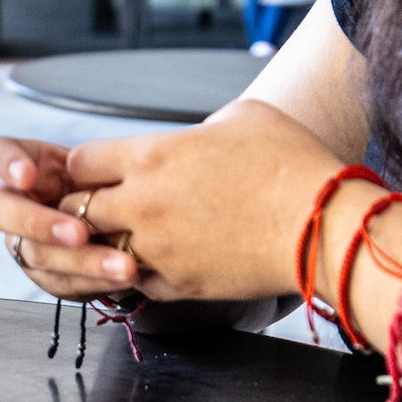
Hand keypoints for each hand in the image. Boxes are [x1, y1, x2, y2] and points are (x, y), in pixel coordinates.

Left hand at [0, 101, 340, 303]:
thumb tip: (198, 137)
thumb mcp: (243, 116)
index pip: (79, 162)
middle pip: (76, 211)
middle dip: (84, 208)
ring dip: (109, 244)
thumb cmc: (292, 163)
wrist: (325, 225)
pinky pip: (138, 283)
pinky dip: (142, 273)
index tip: (100, 170)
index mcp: (149, 157)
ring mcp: (157, 250)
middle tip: (102, 207)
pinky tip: (161, 260)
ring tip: (129, 236)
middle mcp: (141, 205)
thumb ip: (202, 128)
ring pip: (101, 251)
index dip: (86, 166)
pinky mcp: (179, 285)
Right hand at [0, 137, 142, 300]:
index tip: (27, 176)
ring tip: (123, 266)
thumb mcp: (107, 167)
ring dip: (81, 260)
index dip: (4, 164)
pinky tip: (122, 276)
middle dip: (38, 223)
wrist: (130, 222)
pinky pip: (61, 280)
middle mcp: (15, 204)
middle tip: (79, 234)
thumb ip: (97, 168)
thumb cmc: (113, 182)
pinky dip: (96, 279)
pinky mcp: (44, 274)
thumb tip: (104, 178)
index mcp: (28, 165)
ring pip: (35, 253)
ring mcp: (24, 242)